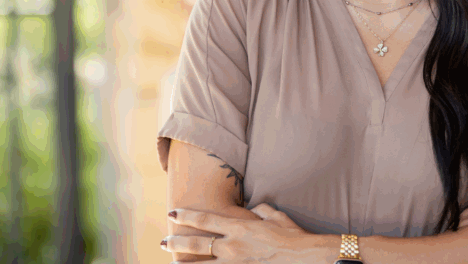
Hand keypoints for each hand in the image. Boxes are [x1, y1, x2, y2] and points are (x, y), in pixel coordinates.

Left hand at [163, 204, 326, 262]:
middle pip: (196, 245)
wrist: (304, 256)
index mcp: (238, 227)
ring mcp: (235, 263)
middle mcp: (232, 246)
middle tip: (163, 242)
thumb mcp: (274, 215)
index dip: (186, 216)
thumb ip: (259, 209)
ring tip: (172, 263)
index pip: (205, 220)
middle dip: (177, 243)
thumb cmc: (292, 235)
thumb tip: (253, 208)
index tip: (172, 214)